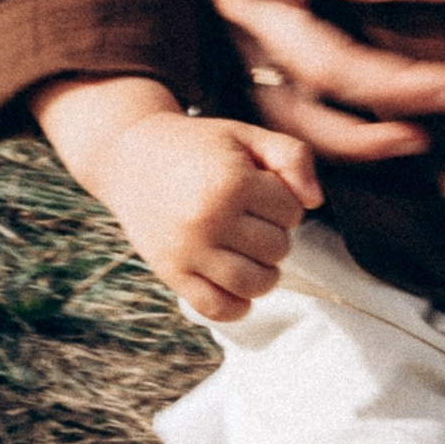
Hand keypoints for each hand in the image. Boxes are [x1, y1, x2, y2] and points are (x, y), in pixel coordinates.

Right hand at [33, 77, 323, 321]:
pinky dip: (237, 305)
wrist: (130, 155)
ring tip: (250, 251)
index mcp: (232, 183)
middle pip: (278, 249)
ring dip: (264, 271)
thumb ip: (292, 157)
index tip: (262, 190)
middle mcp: (209, 220)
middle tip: (251, 217)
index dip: (284, 201)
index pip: (292, 212)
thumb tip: (314, 202)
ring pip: (255, 284)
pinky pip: (217, 308)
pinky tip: (236, 283)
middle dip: (273, 234)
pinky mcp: (171, 273)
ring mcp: (188, 251)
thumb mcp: (246, 136)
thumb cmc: (198, 145)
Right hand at [191, 0, 444, 161]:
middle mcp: (248, 7)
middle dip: (399, 80)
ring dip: (368, 133)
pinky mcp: (247, 71)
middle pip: (330, 59)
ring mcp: (245, 47)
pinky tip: (397, 145)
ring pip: (304, 111)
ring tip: (429, 137)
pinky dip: (340, 147)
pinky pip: (289, 127)